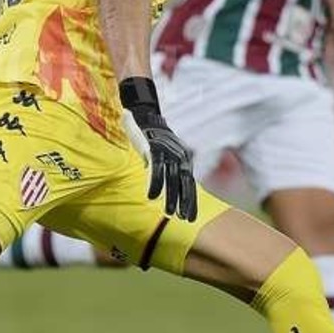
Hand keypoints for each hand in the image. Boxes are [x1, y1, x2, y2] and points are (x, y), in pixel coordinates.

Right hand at [119, 77, 197, 220]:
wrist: (143, 112)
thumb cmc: (151, 133)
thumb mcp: (161, 151)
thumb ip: (161, 165)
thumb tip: (155, 178)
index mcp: (182, 158)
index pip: (189, 183)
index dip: (190, 200)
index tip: (189, 217)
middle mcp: (178, 156)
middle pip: (185, 184)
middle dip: (186, 203)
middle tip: (186, 220)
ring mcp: (168, 153)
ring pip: (172, 180)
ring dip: (172, 198)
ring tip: (170, 214)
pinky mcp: (155, 149)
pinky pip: (156, 170)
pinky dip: (155, 184)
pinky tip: (151, 197)